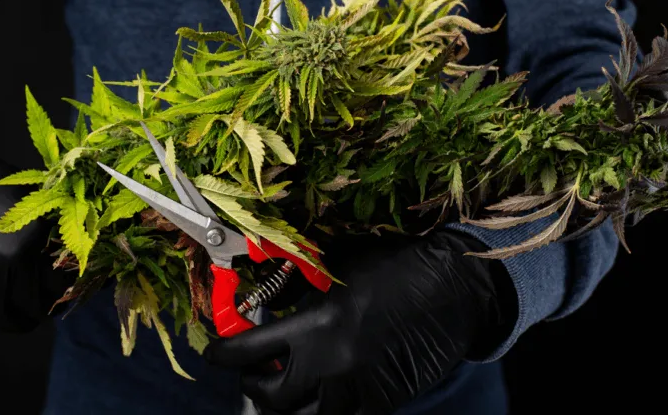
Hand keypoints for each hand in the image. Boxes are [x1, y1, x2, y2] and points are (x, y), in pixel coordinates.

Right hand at [0, 114, 73, 331]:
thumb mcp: (28, 199)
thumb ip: (49, 231)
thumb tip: (74, 257)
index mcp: (32, 237)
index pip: (65, 277)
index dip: (75, 280)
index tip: (77, 279)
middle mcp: (9, 263)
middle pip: (44, 301)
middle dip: (52, 297)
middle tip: (53, 289)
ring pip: (19, 317)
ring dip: (29, 311)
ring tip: (32, 296)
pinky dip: (6, 313)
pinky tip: (10, 298)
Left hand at [203, 230, 517, 414]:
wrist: (453, 287)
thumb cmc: (397, 267)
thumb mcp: (339, 268)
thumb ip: (297, 287)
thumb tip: (263, 297)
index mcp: (315, 324)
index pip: (248, 353)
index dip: (223, 355)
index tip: (215, 353)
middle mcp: (330, 364)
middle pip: (271, 396)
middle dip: (255, 384)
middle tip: (254, 372)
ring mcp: (357, 388)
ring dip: (287, 407)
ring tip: (285, 390)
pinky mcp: (382, 403)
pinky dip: (325, 413)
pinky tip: (323, 397)